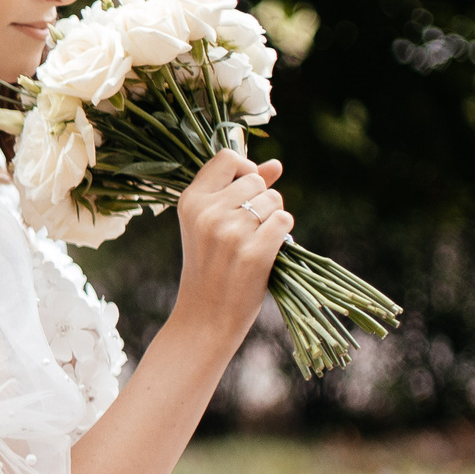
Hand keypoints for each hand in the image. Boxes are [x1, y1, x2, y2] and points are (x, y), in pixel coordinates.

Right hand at [170, 151, 292, 347]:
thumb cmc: (211, 266)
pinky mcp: (253, 252)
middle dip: (262, 199)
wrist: (206, 316)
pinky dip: (283, 234)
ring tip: (253, 242)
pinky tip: (267, 250)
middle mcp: (207, 213)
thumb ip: (240, 190)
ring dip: (273, 218)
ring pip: (273, 200)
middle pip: (256, 180)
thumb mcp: (211, 224)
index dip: (244, 169)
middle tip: (247, 229)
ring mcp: (230, 233)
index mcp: (190, 201)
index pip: (227, 157)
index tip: (243, 191)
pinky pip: (284, 220)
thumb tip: (276, 164)